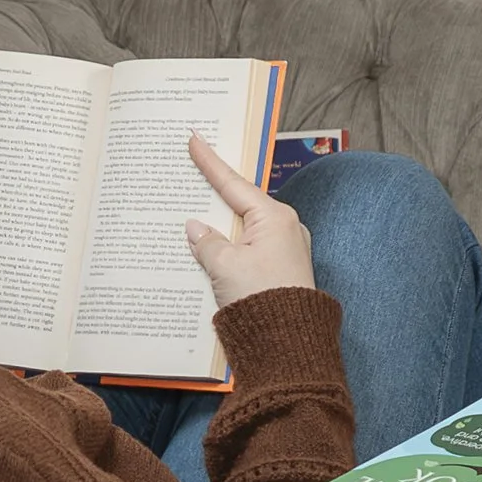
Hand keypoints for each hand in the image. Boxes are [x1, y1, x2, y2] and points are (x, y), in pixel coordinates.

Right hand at [185, 133, 315, 310]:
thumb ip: (207, 242)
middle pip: (240, 205)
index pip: (233, 184)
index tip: (195, 139)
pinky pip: (249, 252)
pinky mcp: (281, 272)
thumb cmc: (261, 299)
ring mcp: (285, 252)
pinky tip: (212, 254)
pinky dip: (230, 250)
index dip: (210, 162)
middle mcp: (285, 230)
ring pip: (244, 231)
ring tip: (195, 217)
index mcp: (274, 218)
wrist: (288, 342)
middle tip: (193, 172)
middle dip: (214, 196)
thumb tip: (196, 228)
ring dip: (220, 229)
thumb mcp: (224, 266)